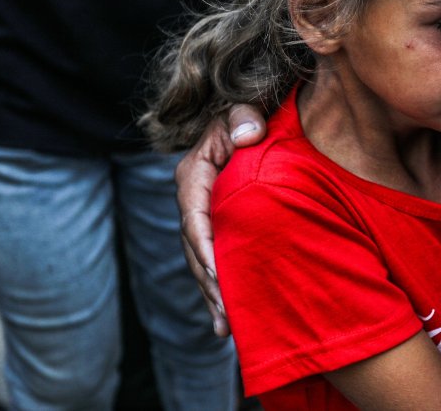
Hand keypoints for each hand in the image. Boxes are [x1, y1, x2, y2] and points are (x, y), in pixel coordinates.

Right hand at [175, 103, 265, 336]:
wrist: (248, 122)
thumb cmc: (246, 116)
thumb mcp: (243, 110)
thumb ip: (245, 118)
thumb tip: (247, 135)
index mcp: (194, 174)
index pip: (195, 215)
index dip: (205, 245)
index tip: (220, 273)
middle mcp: (191, 200)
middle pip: (196, 248)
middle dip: (209, 282)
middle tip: (227, 314)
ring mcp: (200, 218)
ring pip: (202, 263)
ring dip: (213, 296)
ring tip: (226, 329)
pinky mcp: (213, 230)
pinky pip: (213, 263)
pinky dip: (219, 292)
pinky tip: (226, 323)